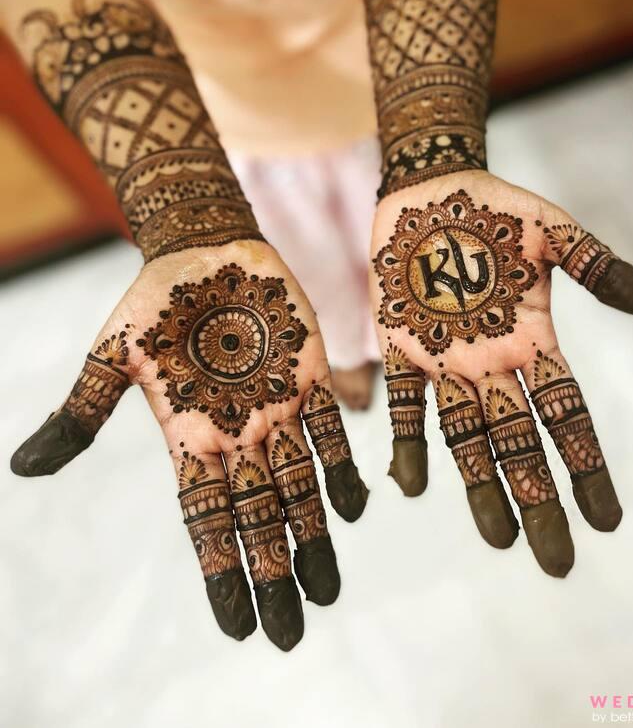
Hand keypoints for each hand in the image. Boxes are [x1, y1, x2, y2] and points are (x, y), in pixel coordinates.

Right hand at [11, 241, 367, 649]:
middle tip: (292, 630)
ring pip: (299, 486)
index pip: (206, 521)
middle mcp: (237, 436)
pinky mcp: (308, 375)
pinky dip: (339, 468)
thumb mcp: (113, 357)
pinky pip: (329, 432)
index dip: (223, 572)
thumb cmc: (154, 300)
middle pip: (259, 517)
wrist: (202, 249)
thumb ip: (82, 412)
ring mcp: (276, 409)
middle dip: (274, 572)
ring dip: (313, 537)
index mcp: (189, 438)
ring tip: (326, 589)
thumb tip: (20, 469)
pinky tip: (352, 508)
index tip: (240, 627)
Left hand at [370, 171, 632, 576]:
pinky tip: (409, 485)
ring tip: (499, 537)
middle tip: (555, 562)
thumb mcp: (553, 234)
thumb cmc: (496, 207)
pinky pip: (405, 405)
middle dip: (538, 498)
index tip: (607, 520)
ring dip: (481, 486)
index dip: (586, 466)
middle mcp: (491, 363)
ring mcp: (445, 361)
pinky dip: (408, 443)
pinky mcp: (401, 347)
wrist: (430, 188)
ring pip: (467, 437)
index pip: (567, 414)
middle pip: (520, 442)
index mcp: (532, 340)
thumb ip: (599, 268)